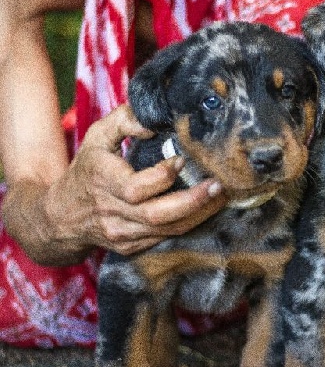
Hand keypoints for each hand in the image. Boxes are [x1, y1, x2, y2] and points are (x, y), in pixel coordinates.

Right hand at [37, 105, 224, 260]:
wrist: (61, 217)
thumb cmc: (87, 170)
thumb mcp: (97, 137)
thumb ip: (124, 121)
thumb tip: (155, 120)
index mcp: (102, 181)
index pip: (138, 187)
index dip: (165, 175)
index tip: (183, 159)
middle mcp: (112, 211)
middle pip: (157, 214)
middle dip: (193, 201)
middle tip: (217, 186)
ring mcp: (122, 233)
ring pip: (167, 230)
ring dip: (199, 214)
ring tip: (220, 196)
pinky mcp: (131, 247)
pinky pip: (166, 238)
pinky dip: (189, 223)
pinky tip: (206, 209)